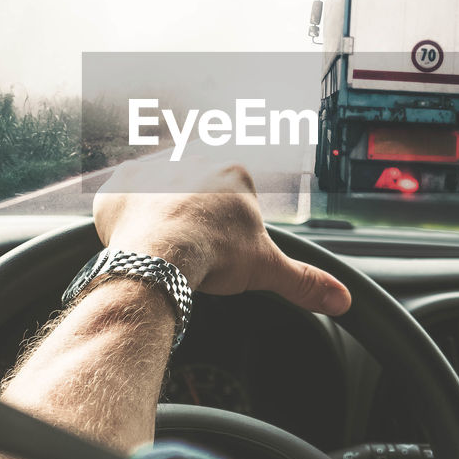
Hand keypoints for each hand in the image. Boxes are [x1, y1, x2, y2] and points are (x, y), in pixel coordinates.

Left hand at [93, 159, 351, 316]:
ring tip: (159, 251)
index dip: (226, 232)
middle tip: (190, 254)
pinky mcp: (116, 184)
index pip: (232, 201)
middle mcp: (191, 159)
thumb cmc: (215, 255)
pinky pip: (119, 201)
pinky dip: (122, 222)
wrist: (161, 255)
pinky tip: (131, 243)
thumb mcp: (267, 268)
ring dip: (157, 217)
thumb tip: (342, 299)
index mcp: (232, 171)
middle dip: (192, 221)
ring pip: (157, 195)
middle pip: (194, 195)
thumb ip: (305, 281)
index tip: (218, 252)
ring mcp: (150, 169)